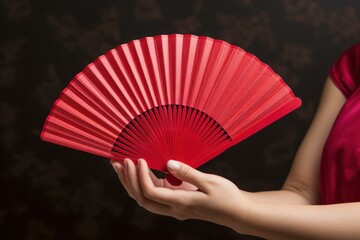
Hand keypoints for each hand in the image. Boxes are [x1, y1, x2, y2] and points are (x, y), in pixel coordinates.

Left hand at [111, 158, 250, 227]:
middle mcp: (174, 208)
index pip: (151, 193)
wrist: (236, 212)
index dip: (141, 176)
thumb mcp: (210, 182)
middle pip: (142, 199)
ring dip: (132, 183)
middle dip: (128, 181)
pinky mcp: (177, 202)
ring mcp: (174, 207)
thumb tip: (168, 162)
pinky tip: (141, 171)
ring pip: (146, 199)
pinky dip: (144, 183)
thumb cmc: (227, 197)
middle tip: (119, 162)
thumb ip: (188, 173)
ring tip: (122, 166)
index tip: (139, 159)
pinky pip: (155, 195)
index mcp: (182, 203)